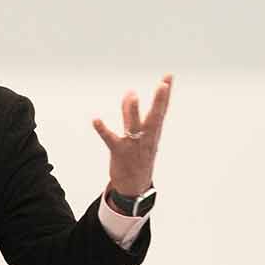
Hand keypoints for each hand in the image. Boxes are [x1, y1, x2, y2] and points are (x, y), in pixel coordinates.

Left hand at [92, 74, 171, 195]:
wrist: (135, 187)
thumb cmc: (138, 157)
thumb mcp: (140, 135)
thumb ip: (132, 113)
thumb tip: (129, 93)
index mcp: (153, 133)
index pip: (162, 110)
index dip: (166, 94)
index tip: (169, 77)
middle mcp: (146, 137)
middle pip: (154, 117)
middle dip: (159, 101)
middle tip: (162, 85)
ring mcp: (133, 145)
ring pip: (134, 125)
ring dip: (133, 111)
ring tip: (132, 95)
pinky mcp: (119, 152)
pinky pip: (111, 139)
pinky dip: (103, 130)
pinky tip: (96, 120)